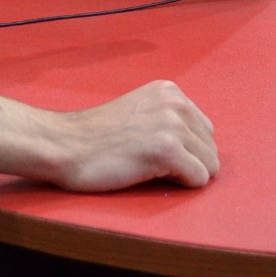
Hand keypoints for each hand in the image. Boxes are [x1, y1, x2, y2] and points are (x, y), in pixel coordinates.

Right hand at [50, 80, 217, 190]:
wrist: (65, 144)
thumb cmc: (97, 136)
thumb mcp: (139, 110)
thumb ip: (168, 117)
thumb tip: (202, 144)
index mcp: (169, 90)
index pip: (204, 129)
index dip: (185, 148)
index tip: (155, 150)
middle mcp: (175, 103)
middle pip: (210, 148)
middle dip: (189, 162)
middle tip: (152, 163)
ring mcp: (172, 126)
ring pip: (209, 165)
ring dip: (185, 175)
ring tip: (151, 169)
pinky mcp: (167, 151)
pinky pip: (199, 179)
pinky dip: (182, 186)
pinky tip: (153, 176)